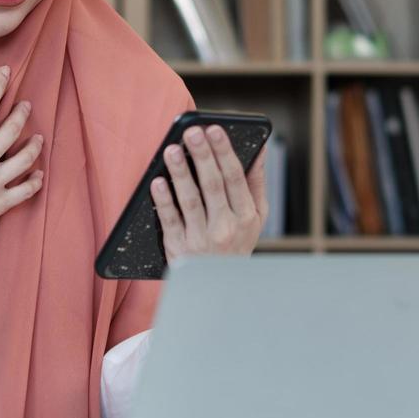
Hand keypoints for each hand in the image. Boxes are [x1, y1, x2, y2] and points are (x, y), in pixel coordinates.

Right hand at [0, 65, 42, 323]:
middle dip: (22, 113)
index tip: (5, 73)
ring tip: (38, 137)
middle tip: (26, 105)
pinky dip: (35, 182)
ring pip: (26, 157)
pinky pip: (26, 190)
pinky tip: (39, 175)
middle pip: (12, 128)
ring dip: (35, 145)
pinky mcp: (0, 203)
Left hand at [151, 125, 268, 262]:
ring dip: (180, 173)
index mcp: (246, 215)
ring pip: (190, 200)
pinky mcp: (180, 249)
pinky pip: (170, 221)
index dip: (224, 152)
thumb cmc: (236, 243)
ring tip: (172, 150)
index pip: (235, 177)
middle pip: (213, 185)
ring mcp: (202, 239)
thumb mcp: (256, 218)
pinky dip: (163, 201)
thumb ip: (256, 183)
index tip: (214, 129)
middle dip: (202, 156)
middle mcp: (226, 227)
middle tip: (191, 132)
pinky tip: (157, 182)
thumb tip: (261, 148)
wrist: (218, 287)